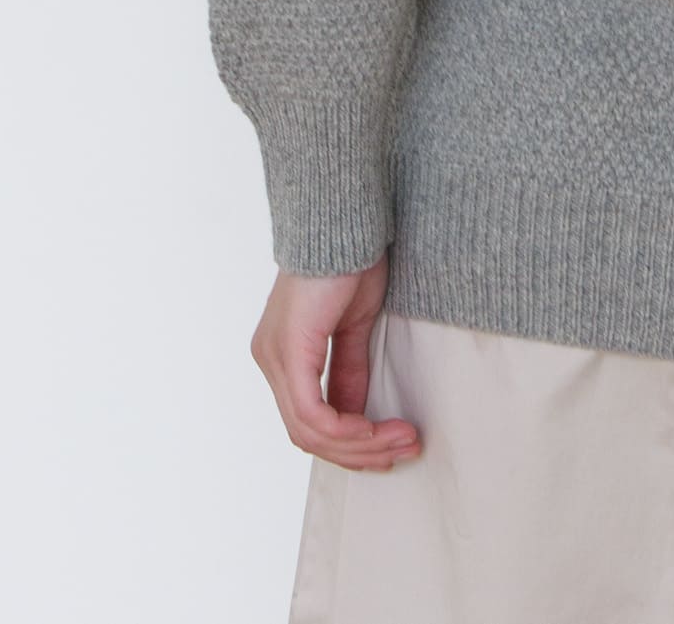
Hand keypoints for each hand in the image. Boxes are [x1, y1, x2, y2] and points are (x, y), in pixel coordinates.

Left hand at [250, 260, 423, 469]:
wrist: (343, 221)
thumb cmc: (350, 260)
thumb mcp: (355, 326)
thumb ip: (350, 371)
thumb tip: (357, 416)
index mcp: (282, 354)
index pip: (308, 421)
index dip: (350, 443)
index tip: (392, 443)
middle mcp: (269, 360)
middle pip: (307, 435)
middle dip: (360, 451)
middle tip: (404, 449)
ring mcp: (274, 357)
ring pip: (309, 431)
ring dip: (361, 445)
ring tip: (403, 439)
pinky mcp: (288, 351)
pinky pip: (311, 415)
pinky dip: (348, 430)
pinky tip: (376, 428)